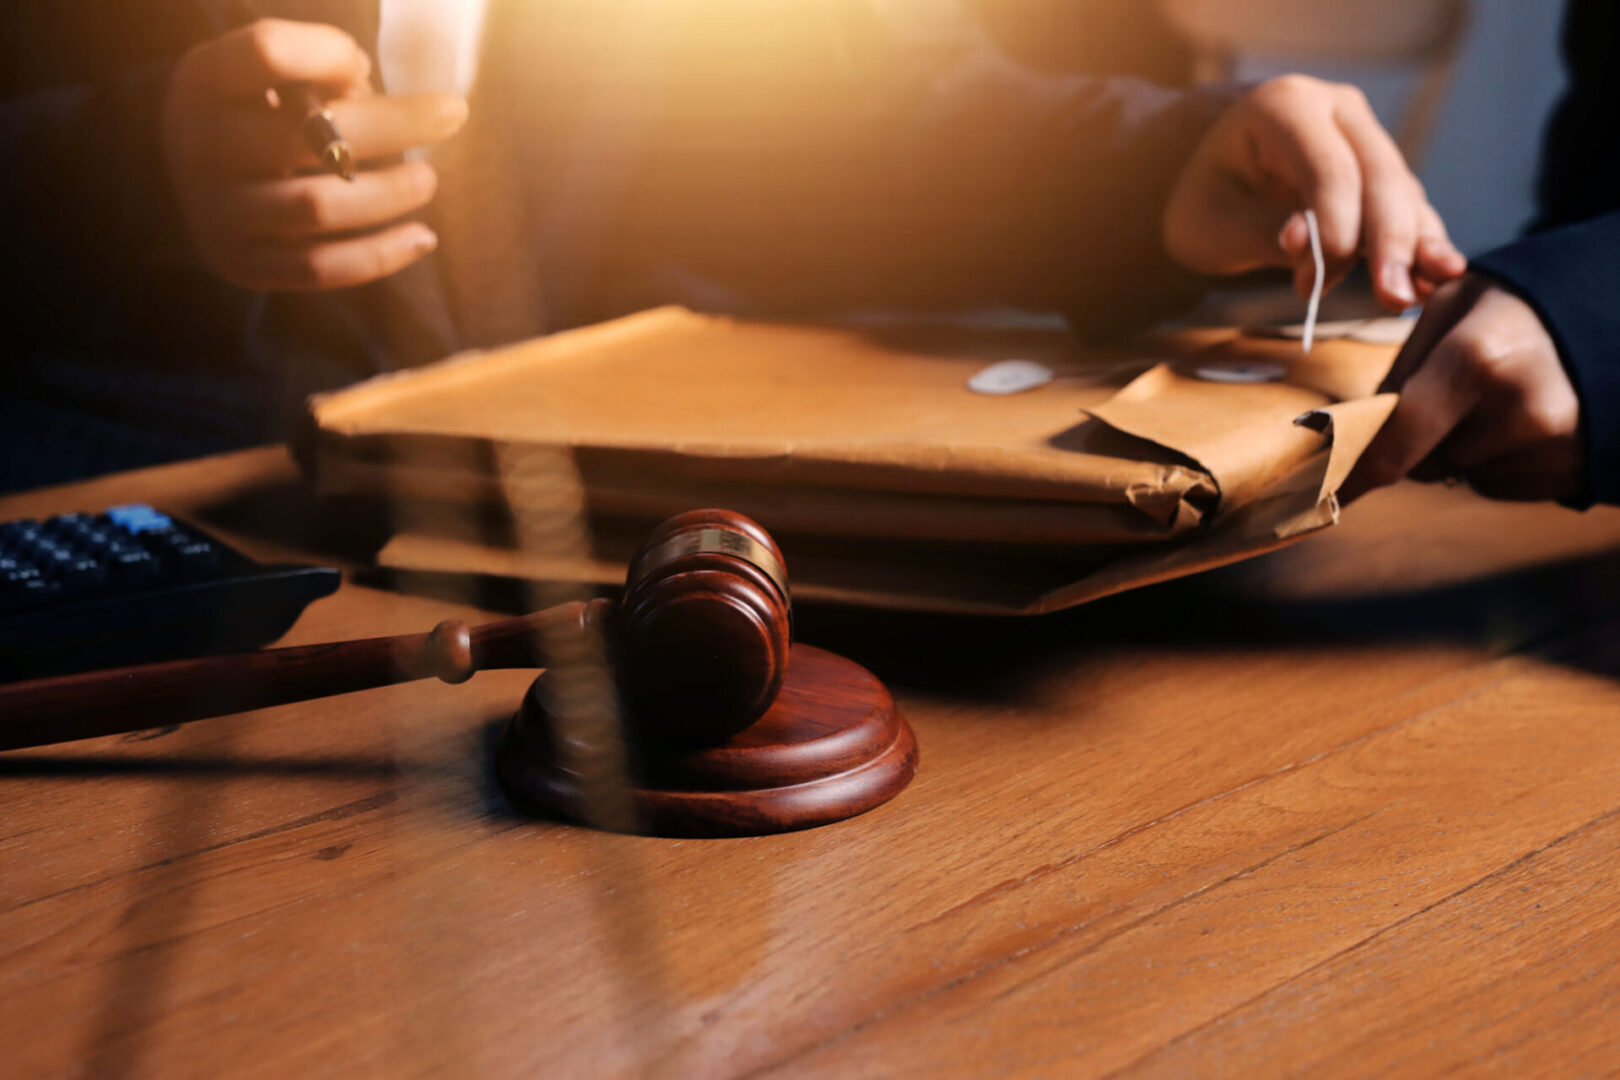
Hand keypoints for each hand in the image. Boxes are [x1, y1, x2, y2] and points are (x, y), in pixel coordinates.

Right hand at [162, 18, 468, 290]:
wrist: (195, 177)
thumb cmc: (254, 110)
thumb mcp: (271, 73)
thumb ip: (320, 65)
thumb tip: (369, 91)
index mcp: (205, 81)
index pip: (267, 52)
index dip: (327, 53)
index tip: (369, 66)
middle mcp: (200, 146)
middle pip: (308, 137)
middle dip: (393, 125)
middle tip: (452, 114)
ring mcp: (217, 213)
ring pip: (318, 208)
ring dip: (389, 194)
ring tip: (427, 180)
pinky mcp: (242, 264)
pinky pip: (320, 269)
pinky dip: (381, 255)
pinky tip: (423, 237)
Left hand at [1164, 75, 1466, 310]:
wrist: (1212, 179)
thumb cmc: (1204, 200)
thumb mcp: (1210, 224)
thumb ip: (1263, 235)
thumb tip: (1309, 243)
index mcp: (1286, 106)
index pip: (1330, 170)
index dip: (1334, 232)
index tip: (1310, 287)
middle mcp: (1337, 110)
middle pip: (1380, 176)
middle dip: (1389, 242)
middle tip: (1391, 298)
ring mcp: (1364, 136)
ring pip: (1402, 193)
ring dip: (1414, 247)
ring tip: (1418, 294)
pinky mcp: (1380, 171)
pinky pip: (1408, 208)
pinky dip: (1420, 245)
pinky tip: (1435, 279)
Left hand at [1343, 274, 1582, 501]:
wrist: (1614, 321)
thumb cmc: (1519, 307)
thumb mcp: (1454, 306)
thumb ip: (1401, 367)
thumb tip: (1359, 428)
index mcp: (1477, 360)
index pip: (1394, 438)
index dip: (1353, 470)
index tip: (1322, 492)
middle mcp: (1517, 411)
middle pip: (1420, 463)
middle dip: (1414, 442)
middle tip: (1446, 400)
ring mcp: (1549, 448)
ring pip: (1458, 473)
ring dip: (1460, 447)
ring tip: (1499, 398)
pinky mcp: (1568, 472)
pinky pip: (1497, 482)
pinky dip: (1495, 459)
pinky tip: (1521, 420)